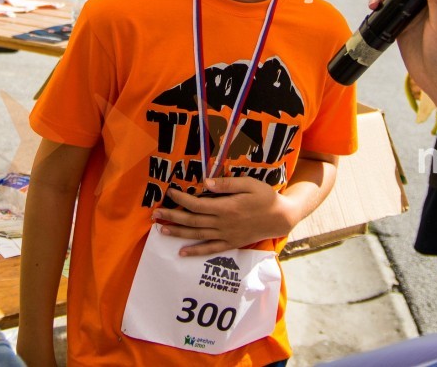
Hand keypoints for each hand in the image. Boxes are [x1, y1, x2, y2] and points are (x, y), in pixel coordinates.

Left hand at [152, 176, 293, 255]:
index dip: (182, 199)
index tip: (170, 192)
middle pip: (192, 221)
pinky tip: (182, 252)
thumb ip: (227, 184)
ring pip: (197, 236)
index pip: (197, 204)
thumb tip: (206, 183)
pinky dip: (195, 251)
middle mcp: (223, 223)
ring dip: (178, 233)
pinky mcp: (230, 243)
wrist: (280, 218)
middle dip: (172, 217)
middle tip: (155, 214)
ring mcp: (226, 235)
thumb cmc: (266, 197)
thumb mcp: (250, 184)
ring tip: (161, 230)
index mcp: (226, 207)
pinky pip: (210, 249)